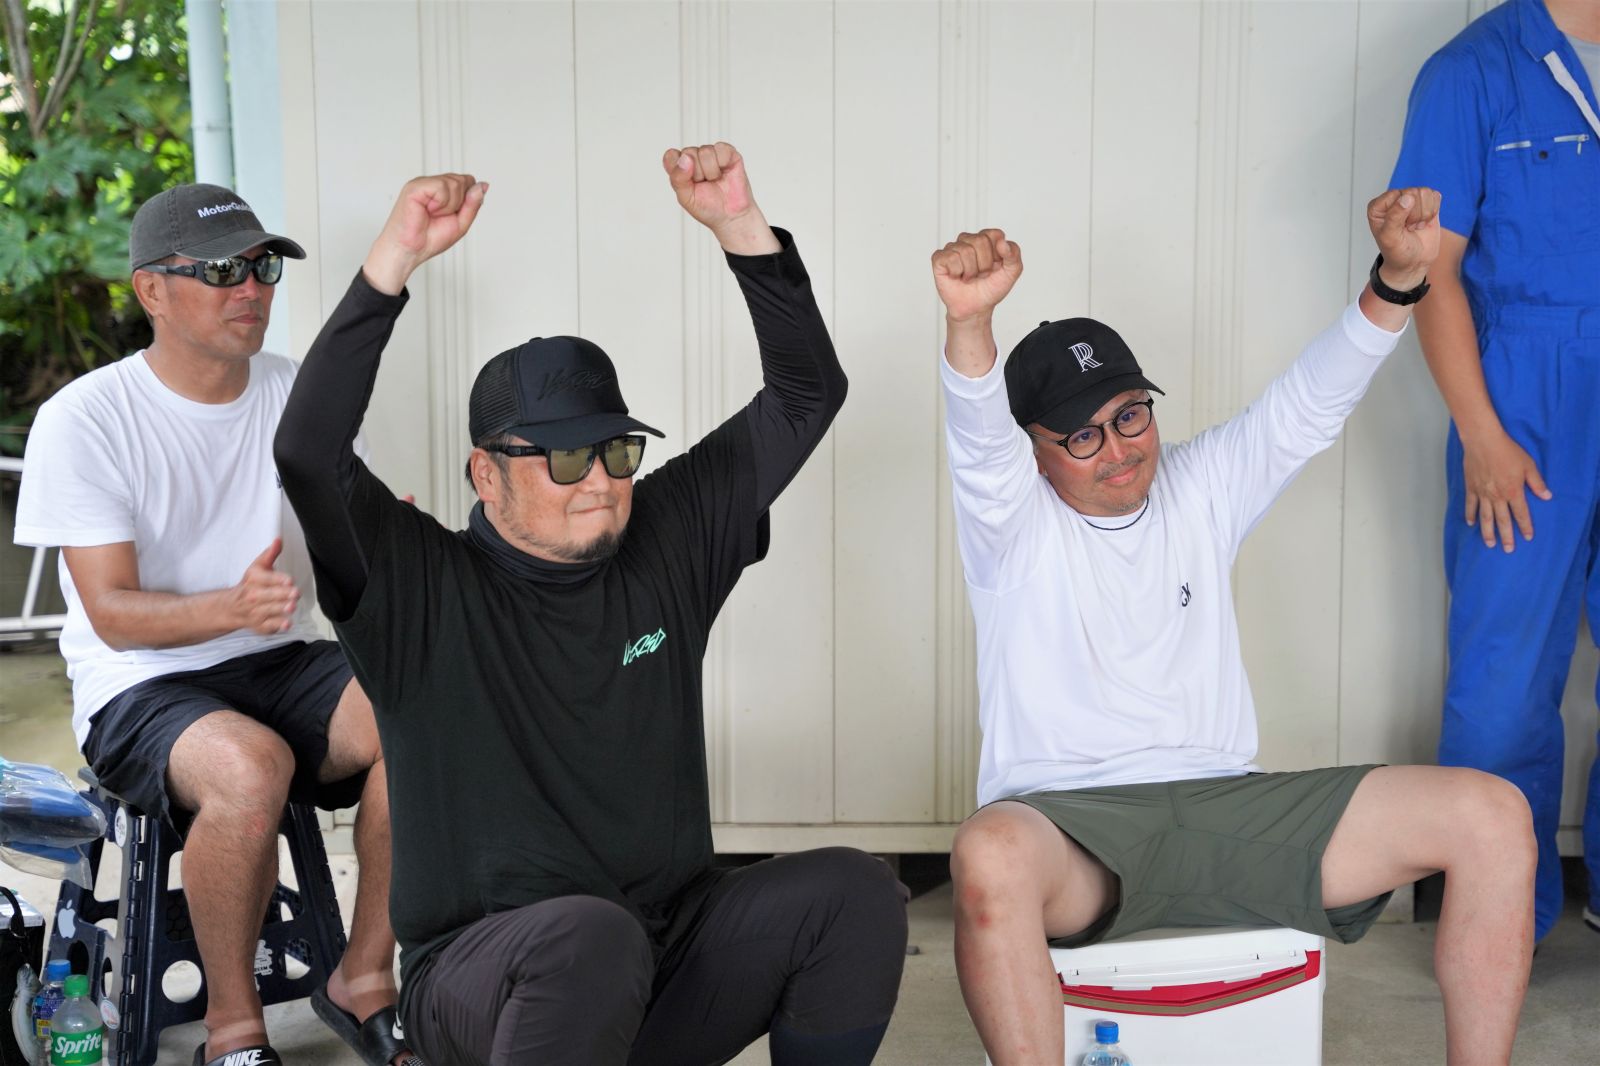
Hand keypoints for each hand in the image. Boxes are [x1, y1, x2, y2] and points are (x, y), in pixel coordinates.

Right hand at [229, 539, 299, 633]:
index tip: (289, 580)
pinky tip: (287, 623)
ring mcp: (256, 612)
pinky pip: (270, 626)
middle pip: (269, 595)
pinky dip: (278, 626)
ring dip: (281, 609)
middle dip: (282, 594)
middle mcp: (253, 596)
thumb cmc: (250, 585)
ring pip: (270, 610)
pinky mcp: (261, 625)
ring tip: (291, 606)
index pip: (266, 579)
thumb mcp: (258, 567)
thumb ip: (270, 554)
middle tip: (294, 593)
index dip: (278, 579)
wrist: (232, 607)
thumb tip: (278, 540)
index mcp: (254, 580)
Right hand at [364, 173, 487, 294]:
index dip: (467, 200)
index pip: (469, 182)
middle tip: (440, 216)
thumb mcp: (461, 222)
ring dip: (449, 206)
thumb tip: (483, 185)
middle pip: (464, 180)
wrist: (409, 251)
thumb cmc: (429, 239)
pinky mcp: (415, 186)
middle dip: (459, 204)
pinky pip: (441, 187)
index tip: (452, 214)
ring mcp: (423, 183)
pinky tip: (428, 210)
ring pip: (454, 183)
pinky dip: (440, 204)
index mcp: (443, 191)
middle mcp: (433, 184)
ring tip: (433, 214)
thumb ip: (473, 204)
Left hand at [662, 143, 775, 252]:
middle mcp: (695, 158)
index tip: (687, 183)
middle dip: (697, 174)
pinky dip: (722, 164)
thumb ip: (678, 178)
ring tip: (715, 181)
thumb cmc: (708, 207)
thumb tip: (685, 159)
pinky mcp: (728, 152)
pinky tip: (724, 173)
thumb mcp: (686, 198)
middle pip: (688, 153)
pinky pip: (720, 149)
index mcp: (681, 168)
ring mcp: (711, 154)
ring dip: (710, 171)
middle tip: (705, 185)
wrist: (731, 216)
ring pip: (705, 151)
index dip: (677, 167)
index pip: (671, 156)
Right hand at [932, 229, 1023, 322]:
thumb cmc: (990, 288)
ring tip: (969, 277)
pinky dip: (957, 271)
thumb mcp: (1011, 273)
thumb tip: (1002, 242)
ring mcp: (953, 248)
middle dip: (984, 264)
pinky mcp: (939, 258)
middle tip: (981, 274)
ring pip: (965, 250)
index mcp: (986, 239)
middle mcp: (968, 240)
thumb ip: (1014, 254)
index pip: (995, 234)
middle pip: (979, 240)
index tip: (995, 266)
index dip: (996, 254)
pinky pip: (950, 258)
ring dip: (971, 271)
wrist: (976, 308)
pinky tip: (957, 276)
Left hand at [1366, 187, 1440, 289]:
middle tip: (1408, 229)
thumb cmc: (1397, 252)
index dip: (1403, 212)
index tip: (1399, 228)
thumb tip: (1407, 197)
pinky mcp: (1425, 202)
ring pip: (1425, 193)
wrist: (1413, 263)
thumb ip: (1394, 217)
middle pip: (1413, 192)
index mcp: (1378, 206)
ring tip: (1414, 226)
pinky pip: (1435, 196)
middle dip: (1415, 215)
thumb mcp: (1390, 238)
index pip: (1397, 195)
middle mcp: (1393, 199)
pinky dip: (1433, 211)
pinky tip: (1424, 222)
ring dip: (1424, 214)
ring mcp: (1410, 199)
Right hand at [1462, 431, 1552, 551]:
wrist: (1483, 441)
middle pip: (1502, 520)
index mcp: (1513, 491)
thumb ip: (1537, 483)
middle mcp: (1497, 496)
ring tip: (1489, 544)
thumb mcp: (1528, 465)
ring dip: (1487, 532)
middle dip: (1506, 536)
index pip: (1521, 514)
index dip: (1525, 526)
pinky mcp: (1471, 488)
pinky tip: (1471, 523)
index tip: (1527, 537)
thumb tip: (1547, 496)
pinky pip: (1470, 505)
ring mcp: (1482, 494)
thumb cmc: (1508, 451)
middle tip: (1508, 550)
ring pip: (1485, 517)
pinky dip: (1470, 515)